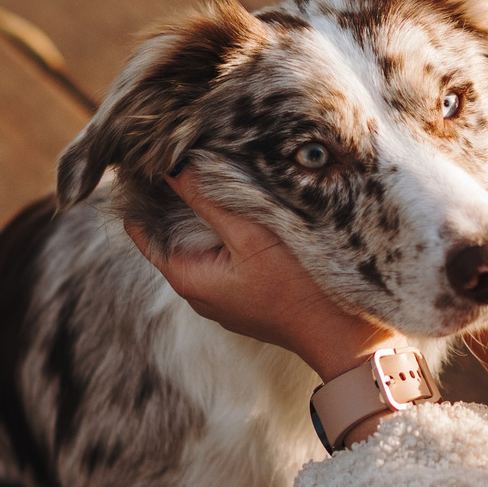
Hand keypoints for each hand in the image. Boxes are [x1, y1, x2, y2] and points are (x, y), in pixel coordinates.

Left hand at [125, 174, 395, 381]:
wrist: (347, 338)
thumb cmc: (301, 288)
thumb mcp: (252, 236)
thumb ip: (209, 199)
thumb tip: (173, 163)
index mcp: (187, 277)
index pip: (140, 227)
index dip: (143, 190)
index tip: (152, 154)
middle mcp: (198, 290)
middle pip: (169, 231)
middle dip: (175, 194)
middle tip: (183, 148)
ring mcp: (223, 294)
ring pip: (199, 240)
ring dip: (203, 208)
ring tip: (212, 163)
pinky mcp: (248, 293)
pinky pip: (224, 251)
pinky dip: (225, 225)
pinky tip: (242, 198)